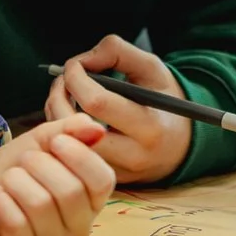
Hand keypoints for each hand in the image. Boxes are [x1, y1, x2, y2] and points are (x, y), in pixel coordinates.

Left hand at [0, 124, 116, 235]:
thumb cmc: (14, 167)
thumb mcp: (43, 140)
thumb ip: (72, 130)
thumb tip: (96, 129)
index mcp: (91, 200)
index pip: (103, 181)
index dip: (80, 157)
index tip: (55, 142)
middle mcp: (79, 228)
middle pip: (71, 192)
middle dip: (40, 166)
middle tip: (24, 162)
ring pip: (41, 206)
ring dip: (16, 182)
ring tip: (8, 181)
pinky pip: (17, 225)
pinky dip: (1, 203)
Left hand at [42, 34, 192, 184]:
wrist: (179, 145)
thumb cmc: (162, 102)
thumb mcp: (152, 69)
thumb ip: (118, 53)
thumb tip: (81, 61)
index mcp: (150, 126)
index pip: (97, 103)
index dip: (76, 78)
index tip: (73, 66)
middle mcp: (133, 156)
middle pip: (76, 129)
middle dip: (59, 98)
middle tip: (61, 82)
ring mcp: (116, 173)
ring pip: (67, 146)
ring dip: (56, 115)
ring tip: (64, 96)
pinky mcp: (102, 182)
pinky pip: (69, 157)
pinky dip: (62, 133)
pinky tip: (69, 117)